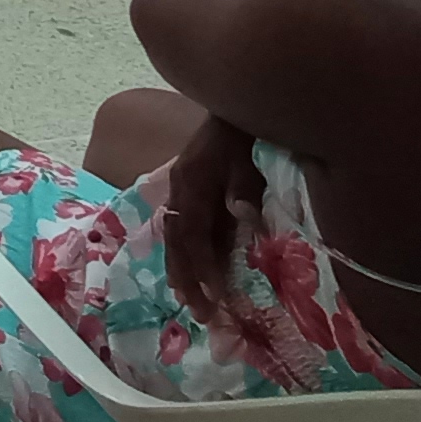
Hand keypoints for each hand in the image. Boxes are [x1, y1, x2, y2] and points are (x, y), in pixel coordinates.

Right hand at [162, 115, 265, 322]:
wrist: (231, 107)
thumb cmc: (242, 132)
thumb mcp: (247, 154)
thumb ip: (245, 185)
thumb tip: (243, 217)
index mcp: (191, 183)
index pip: (192, 234)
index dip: (202, 266)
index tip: (216, 295)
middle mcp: (178, 190)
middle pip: (175, 243)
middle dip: (187, 279)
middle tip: (201, 313)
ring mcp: (178, 191)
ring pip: (172, 239)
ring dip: (180, 272)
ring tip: (189, 302)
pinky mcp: (185, 193)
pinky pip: (178, 231)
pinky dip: (182, 256)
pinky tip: (188, 275)